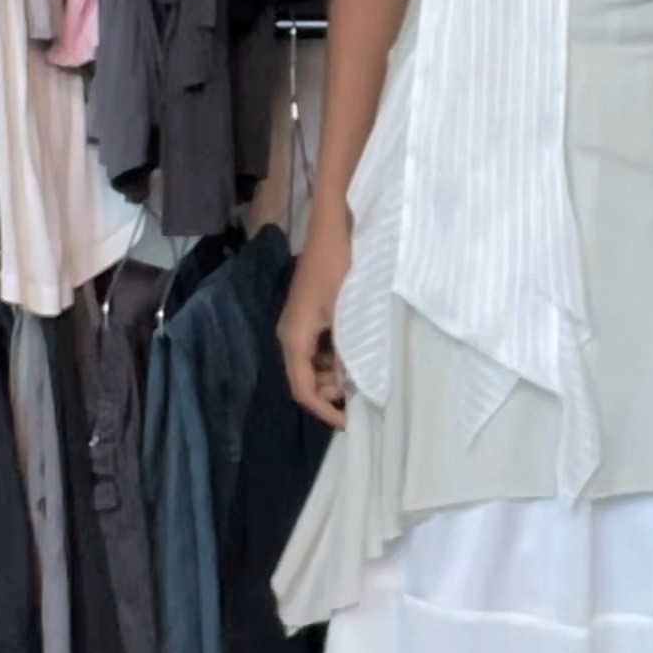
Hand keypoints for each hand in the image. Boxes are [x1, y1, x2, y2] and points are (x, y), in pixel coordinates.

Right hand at [279, 209, 352, 427]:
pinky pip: (317, 349)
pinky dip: (334, 358)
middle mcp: (289, 336)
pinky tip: (356, 355)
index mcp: (293, 338)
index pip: (302, 390)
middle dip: (331, 394)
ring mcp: (297, 325)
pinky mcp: (308, 316)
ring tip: (363, 376)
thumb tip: (347, 388)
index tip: (349, 424)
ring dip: (334, 376)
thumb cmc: (339, 268)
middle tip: (363, 396)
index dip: (324, 411)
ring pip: (312, 365)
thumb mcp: (347, 314)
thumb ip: (345, 354)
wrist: (330, 229)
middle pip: (305, 380)